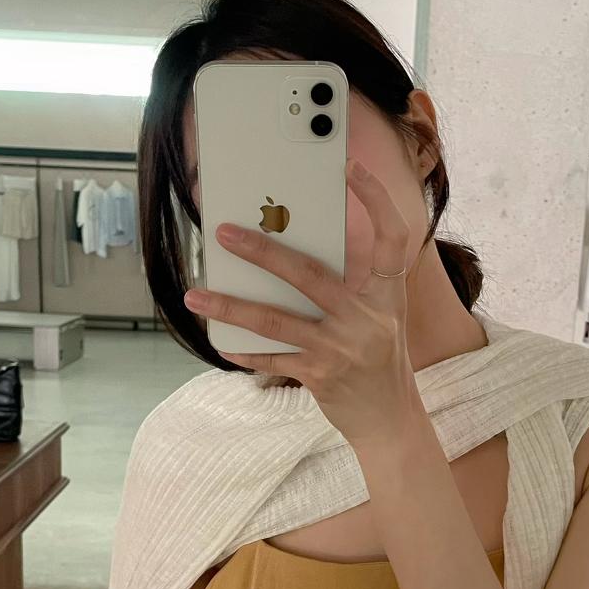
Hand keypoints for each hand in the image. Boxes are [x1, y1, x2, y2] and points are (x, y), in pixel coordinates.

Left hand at [183, 158, 423, 448]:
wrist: (391, 419)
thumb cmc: (378, 358)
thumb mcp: (377, 315)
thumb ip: (347, 286)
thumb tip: (286, 256)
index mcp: (388, 294)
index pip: (392, 237)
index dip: (376, 199)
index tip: (351, 168)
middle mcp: (368, 317)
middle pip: (309, 274)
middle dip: (262, 251)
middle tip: (224, 232)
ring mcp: (344, 348)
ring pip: (276, 320)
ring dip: (231, 306)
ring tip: (196, 294)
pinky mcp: (322, 375)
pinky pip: (273, 358)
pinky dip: (244, 350)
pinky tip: (220, 341)